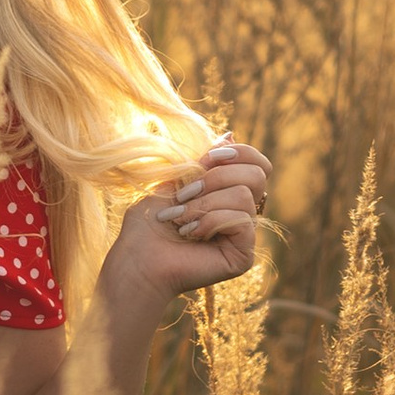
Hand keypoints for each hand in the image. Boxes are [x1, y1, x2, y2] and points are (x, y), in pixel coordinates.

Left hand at [100, 134, 271, 311]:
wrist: (138, 258)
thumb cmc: (150, 221)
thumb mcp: (175, 181)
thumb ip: (203, 161)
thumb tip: (230, 135)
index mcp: (228, 192)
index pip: (256, 163)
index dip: (236, 154)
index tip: (203, 160)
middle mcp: (242, 212)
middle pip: (256, 175)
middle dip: (215, 178)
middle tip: (184, 195)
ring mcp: (244, 235)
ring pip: (244, 196)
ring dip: (204, 203)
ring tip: (179, 219)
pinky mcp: (243, 255)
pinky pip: (241, 221)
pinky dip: (210, 222)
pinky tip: (190, 233)